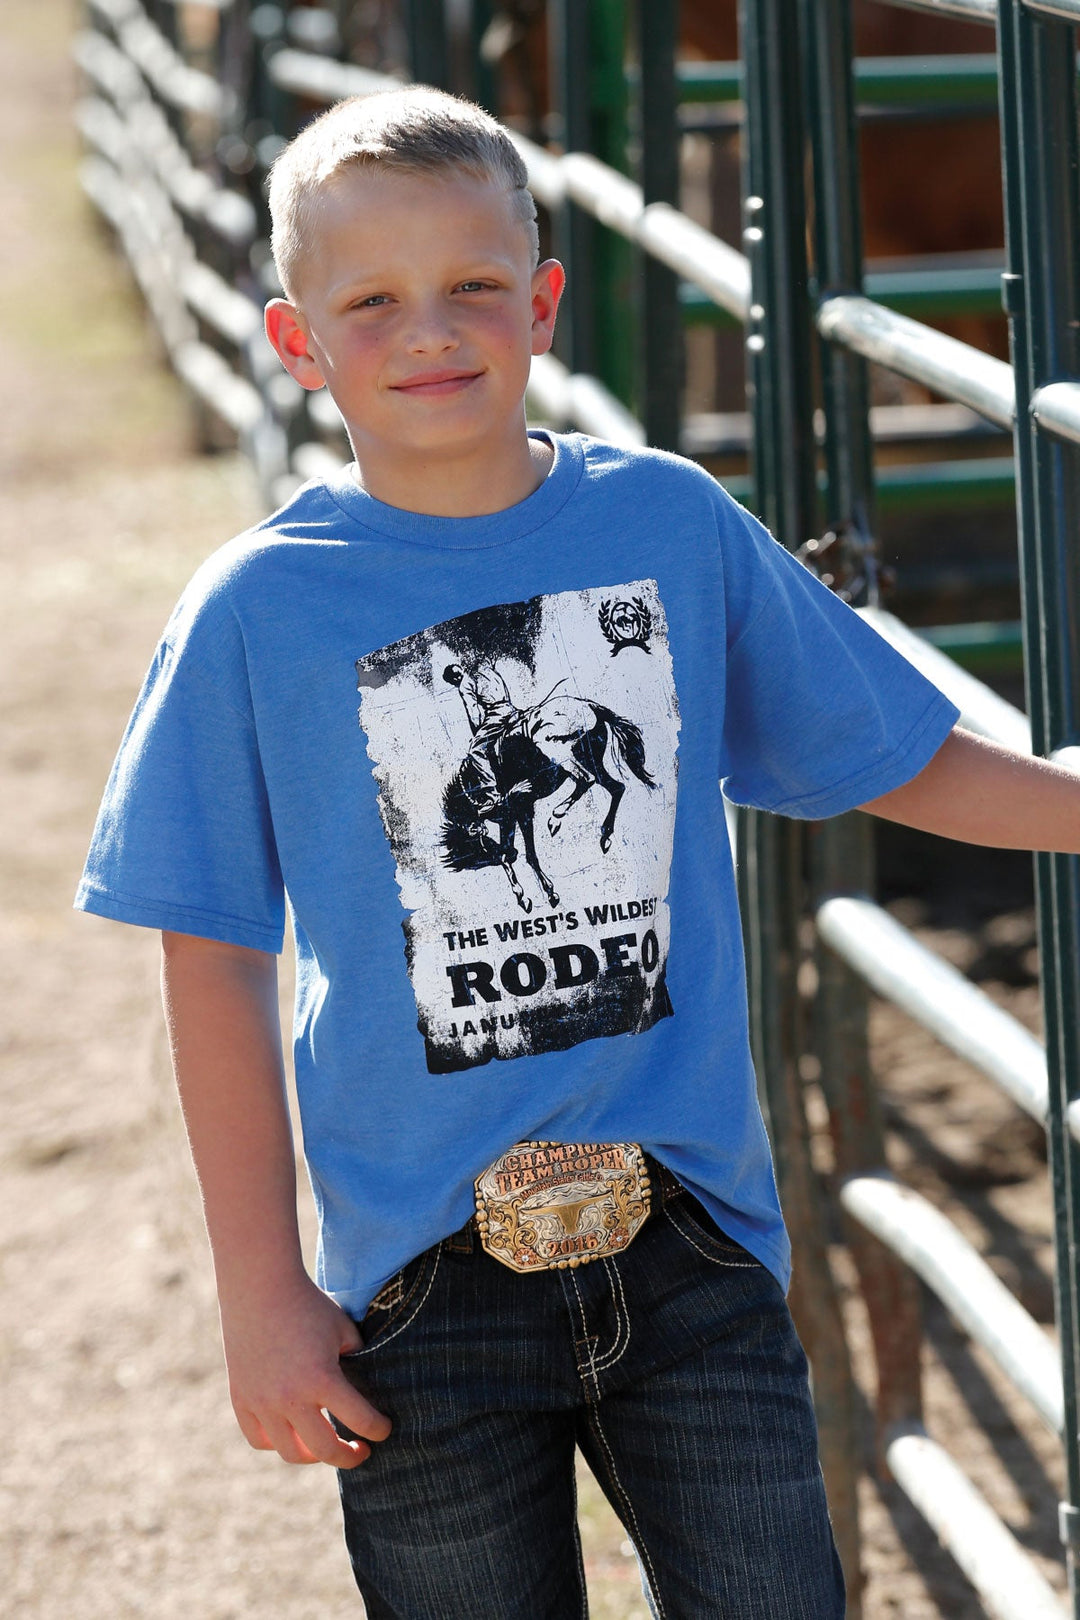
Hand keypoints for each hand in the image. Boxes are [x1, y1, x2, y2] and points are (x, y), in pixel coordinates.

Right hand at [219, 1271, 391, 1468]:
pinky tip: (292, 1433)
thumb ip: (355, 1361)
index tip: (383, 1430)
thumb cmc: (308, 1304)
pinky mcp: (241, 1399)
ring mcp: (262, 1402)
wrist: (259, 1287)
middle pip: (324, 1451)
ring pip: (290, 1453)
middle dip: (348, 1457)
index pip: (360, 1420)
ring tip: (325, 1445)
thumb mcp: (343, 1330)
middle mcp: (290, 1398)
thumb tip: (363, 1387)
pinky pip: (260, 1439)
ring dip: (313, 1455)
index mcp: (322, 1378)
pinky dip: (278, 1443)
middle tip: (359, 1452)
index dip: (378, 1429)